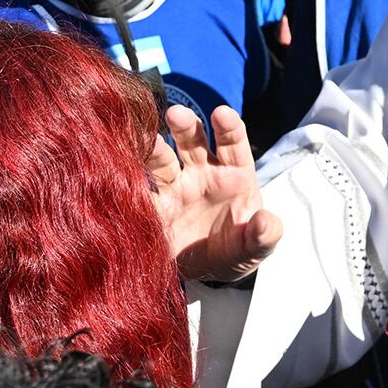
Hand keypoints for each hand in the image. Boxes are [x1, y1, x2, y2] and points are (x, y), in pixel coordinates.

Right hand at [146, 104, 280, 284]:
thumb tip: (264, 222)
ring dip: (154, 148)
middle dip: (186, 126)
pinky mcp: (154, 207)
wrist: (209, 274)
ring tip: (147, 141)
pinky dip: (130, 179)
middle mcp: (202, 173)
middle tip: (177, 114)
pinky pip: (139, 190)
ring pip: (163, 160)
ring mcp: (175, 188)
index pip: (233, 143)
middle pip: (193, 142)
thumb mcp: (256, 247)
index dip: (228, 126)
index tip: (222, 114)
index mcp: (234, 174)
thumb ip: (265, 234)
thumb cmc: (237, 250)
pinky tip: (122, 168)